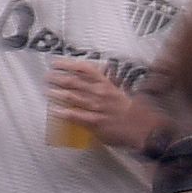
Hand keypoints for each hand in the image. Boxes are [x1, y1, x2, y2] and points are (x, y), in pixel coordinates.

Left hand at [46, 59, 170, 157]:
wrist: (145, 130)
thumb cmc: (135, 111)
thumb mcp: (123, 92)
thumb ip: (109, 83)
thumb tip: (101, 73)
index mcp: (107, 84)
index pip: (84, 69)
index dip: (67, 64)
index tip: (56, 62)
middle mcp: (100, 93)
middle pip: (74, 82)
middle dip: (58, 78)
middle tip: (47, 76)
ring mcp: (97, 108)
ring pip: (72, 97)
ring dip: (57, 93)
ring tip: (47, 90)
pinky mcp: (95, 123)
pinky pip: (76, 116)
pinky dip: (64, 112)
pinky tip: (54, 110)